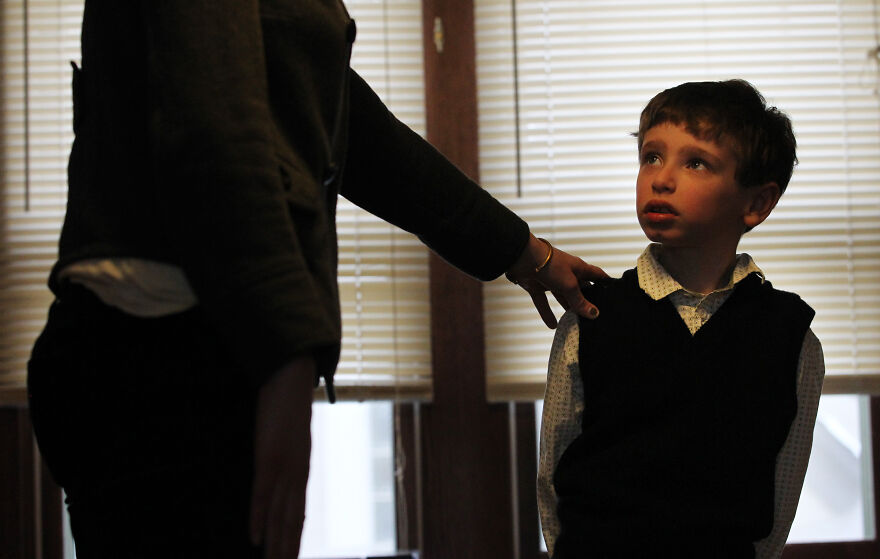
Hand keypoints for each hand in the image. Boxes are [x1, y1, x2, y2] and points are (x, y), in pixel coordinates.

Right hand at [250, 356, 315, 557]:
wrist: (292, 376)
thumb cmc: (288, 405)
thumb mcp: (288, 436)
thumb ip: (284, 456)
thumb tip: (276, 469)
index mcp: (301, 470)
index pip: (299, 514)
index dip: (295, 539)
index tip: (291, 558)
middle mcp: (297, 474)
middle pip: (291, 521)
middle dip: (286, 549)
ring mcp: (284, 467)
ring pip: (279, 514)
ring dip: (275, 544)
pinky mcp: (269, 457)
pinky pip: (263, 493)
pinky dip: (258, 517)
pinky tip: (254, 538)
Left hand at [506, 235, 608, 327]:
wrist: (521, 257)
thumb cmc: (550, 264)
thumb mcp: (568, 284)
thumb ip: (579, 300)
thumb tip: (594, 314)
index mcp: (578, 268)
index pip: (597, 276)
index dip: (605, 283)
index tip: (614, 293)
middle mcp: (567, 273)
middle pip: (580, 289)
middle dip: (586, 301)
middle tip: (594, 317)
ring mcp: (552, 280)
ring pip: (562, 297)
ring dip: (567, 308)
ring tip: (576, 323)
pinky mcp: (537, 286)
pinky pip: (544, 302)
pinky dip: (547, 313)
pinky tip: (552, 326)